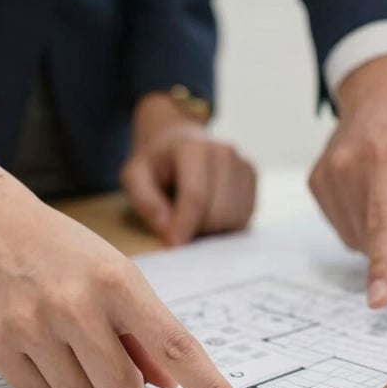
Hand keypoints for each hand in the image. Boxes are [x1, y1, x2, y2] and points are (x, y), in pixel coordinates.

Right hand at [0, 155, 250, 387]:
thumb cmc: (69, 253)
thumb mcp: (118, 274)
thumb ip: (146, 330)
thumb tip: (171, 385)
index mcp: (119, 281)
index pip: (176, 346)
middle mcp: (77, 303)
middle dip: (122, 383)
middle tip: (104, 349)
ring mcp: (34, 325)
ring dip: (82, 384)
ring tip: (66, 339)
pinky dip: (48, 385)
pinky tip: (40, 345)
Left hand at [121, 92, 256, 245]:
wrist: (179, 143)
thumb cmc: (156, 165)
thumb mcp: (134, 177)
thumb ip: (145, 202)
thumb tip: (168, 229)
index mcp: (192, 148)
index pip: (196, 197)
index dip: (184, 226)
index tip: (173, 245)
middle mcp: (224, 152)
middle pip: (218, 212)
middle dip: (197, 228)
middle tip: (178, 224)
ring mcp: (242, 163)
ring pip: (235, 218)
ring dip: (212, 229)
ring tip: (192, 216)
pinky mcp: (252, 177)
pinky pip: (245, 216)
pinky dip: (226, 224)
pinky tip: (208, 212)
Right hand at [310, 56, 386, 308]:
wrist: (378, 84)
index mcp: (385, 155)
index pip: (386, 220)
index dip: (384, 264)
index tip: (378, 300)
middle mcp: (347, 166)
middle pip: (379, 236)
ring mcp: (326, 176)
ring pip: (362, 238)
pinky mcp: (316, 184)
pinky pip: (348, 227)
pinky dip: (367, 219)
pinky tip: (377, 187)